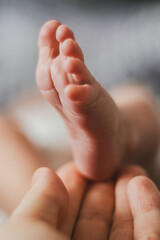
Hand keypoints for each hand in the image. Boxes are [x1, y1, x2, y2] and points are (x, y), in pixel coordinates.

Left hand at [0, 164, 158, 239]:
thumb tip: (45, 174)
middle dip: (102, 192)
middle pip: (94, 227)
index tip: (77, 167)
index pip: (61, 221)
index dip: (70, 191)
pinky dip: (150, 213)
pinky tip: (141, 184)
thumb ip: (36, 204)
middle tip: (106, 165)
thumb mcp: (22, 237)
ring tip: (129, 170)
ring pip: (125, 235)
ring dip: (128, 199)